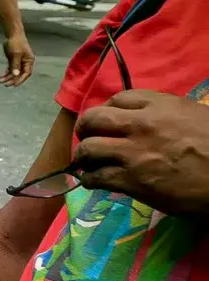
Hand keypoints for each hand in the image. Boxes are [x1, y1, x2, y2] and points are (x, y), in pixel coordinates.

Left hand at [0, 32, 34, 86]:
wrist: (12, 34)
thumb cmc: (16, 43)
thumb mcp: (16, 54)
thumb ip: (16, 65)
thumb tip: (16, 74)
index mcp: (29, 61)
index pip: (26, 73)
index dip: (21, 80)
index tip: (14, 85)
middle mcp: (25, 62)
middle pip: (20, 74)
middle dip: (12, 79)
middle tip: (5, 84)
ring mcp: (19, 61)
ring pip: (14, 72)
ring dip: (8, 77)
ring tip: (1, 81)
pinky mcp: (14, 60)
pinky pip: (10, 68)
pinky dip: (6, 72)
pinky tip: (2, 76)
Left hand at [72, 89, 208, 213]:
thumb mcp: (196, 117)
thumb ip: (170, 115)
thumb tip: (154, 120)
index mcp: (162, 106)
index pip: (119, 98)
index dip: (108, 109)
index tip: (108, 120)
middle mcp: (141, 125)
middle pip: (93, 119)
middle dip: (86, 128)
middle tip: (88, 138)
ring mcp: (133, 153)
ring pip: (88, 148)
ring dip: (83, 156)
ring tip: (87, 163)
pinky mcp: (131, 181)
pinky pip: (96, 177)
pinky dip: (90, 179)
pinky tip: (94, 181)